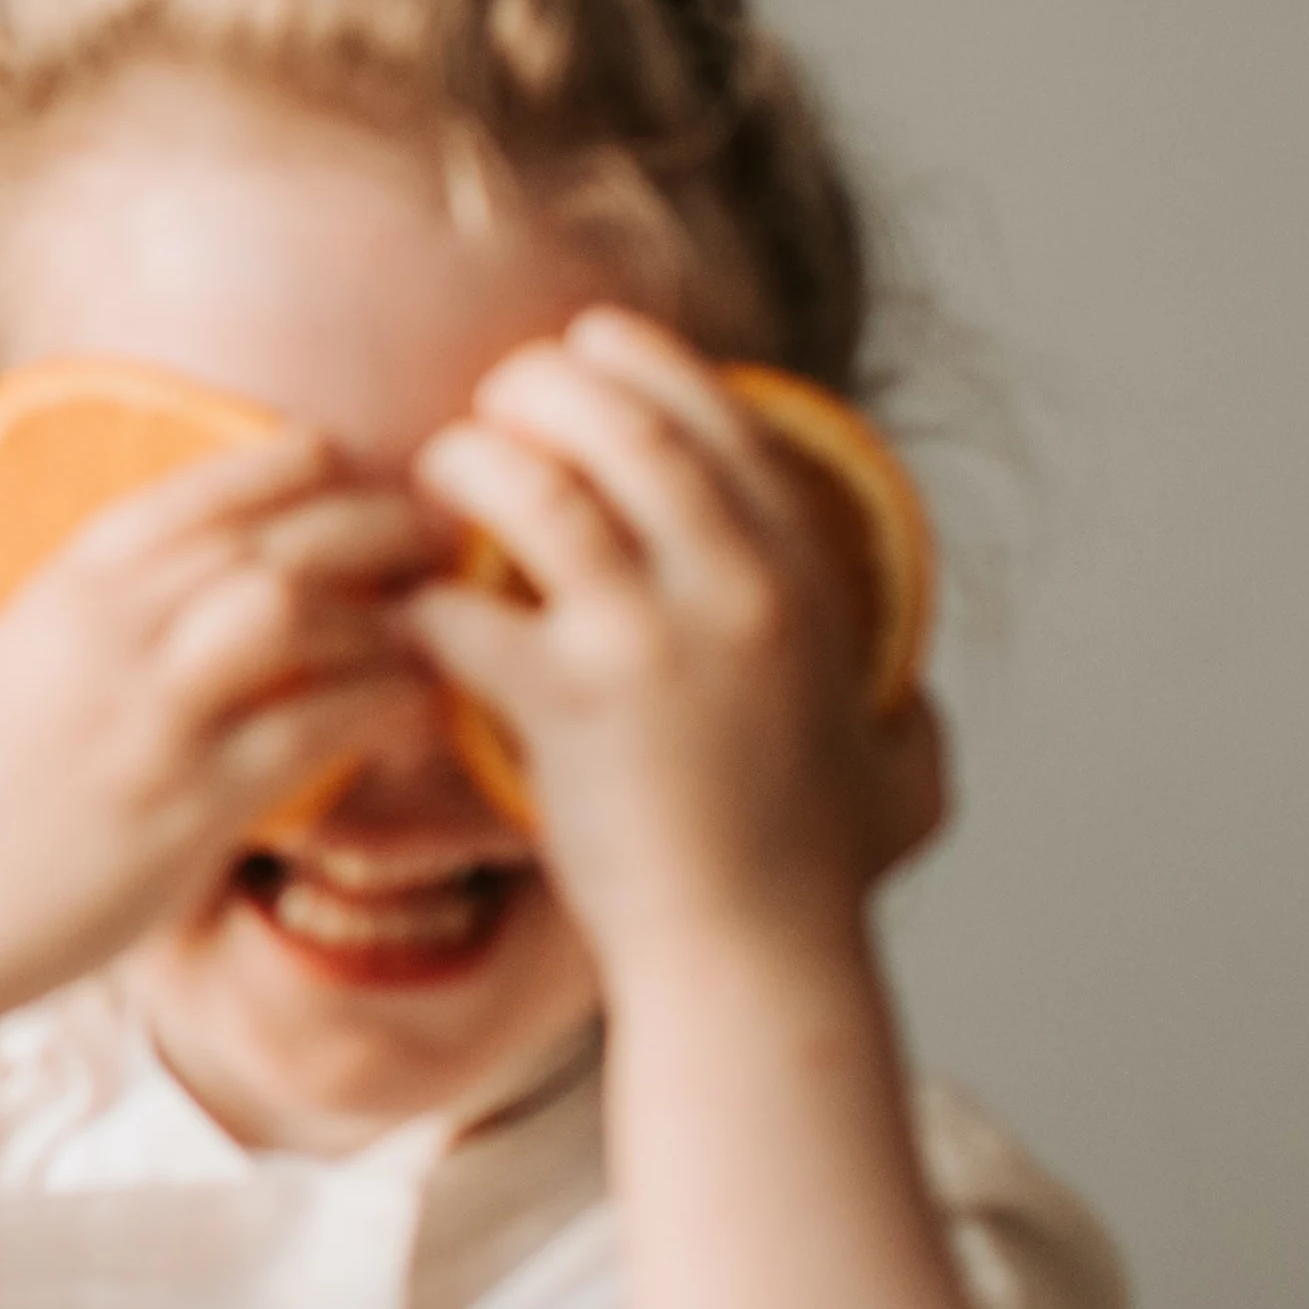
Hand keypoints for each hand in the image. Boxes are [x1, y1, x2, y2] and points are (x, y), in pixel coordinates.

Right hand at [0, 435, 443, 1032]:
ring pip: (301, 616)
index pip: (193, 493)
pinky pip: (315, 729)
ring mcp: (154, 719)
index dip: (280, 465)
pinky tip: (413, 711)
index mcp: (55, 594)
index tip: (338, 460)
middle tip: (437, 530)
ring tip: (439, 625)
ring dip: (383, 614)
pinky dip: (379, 707)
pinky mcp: (191, 805)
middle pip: (273, 538)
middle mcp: (111, 636)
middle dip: (373, 520)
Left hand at [401, 308, 949, 976]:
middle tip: (494, 400)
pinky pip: (459, 608)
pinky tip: (398, 606)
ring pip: (536, 489)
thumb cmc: (813, 883)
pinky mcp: (564, 703)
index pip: (726, 420)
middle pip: (622, 424)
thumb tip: (911, 694)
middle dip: (543, 385)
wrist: (752, 967)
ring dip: (469, 464)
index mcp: (806, 585)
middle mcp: (736, 591)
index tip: (588, 341)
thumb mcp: (895, 771)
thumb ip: (900, 713)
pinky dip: (414, 598)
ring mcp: (650, 642)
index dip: (646, 361)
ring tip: (437, 476)